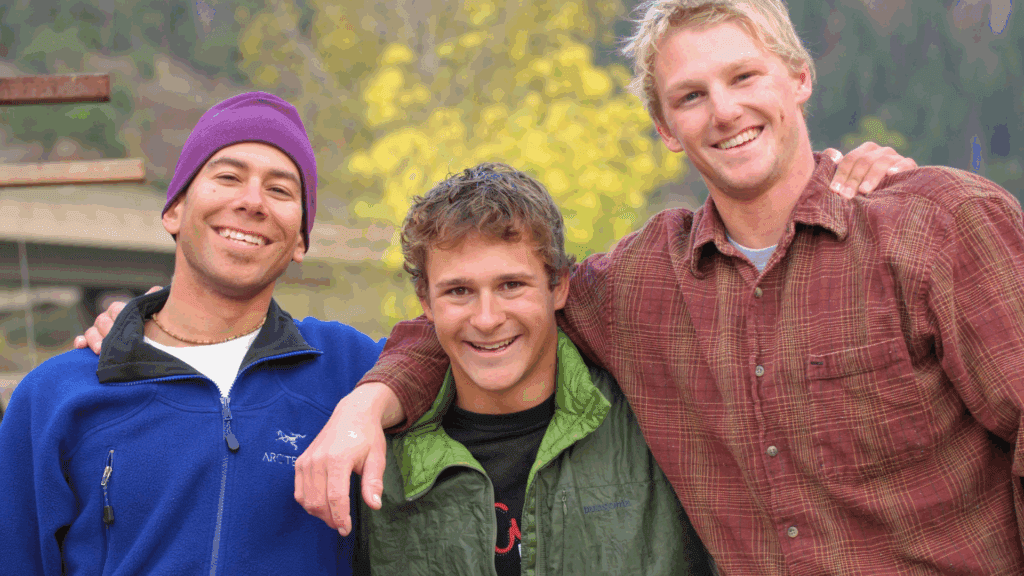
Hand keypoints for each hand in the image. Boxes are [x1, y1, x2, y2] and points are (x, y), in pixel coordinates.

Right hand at [73, 286, 161, 353]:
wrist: (149, 343)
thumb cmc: (151, 327)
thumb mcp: (153, 314)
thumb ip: (151, 301)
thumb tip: (155, 289)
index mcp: (121, 311)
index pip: (116, 309)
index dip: (119, 316)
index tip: (125, 323)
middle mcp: (107, 319)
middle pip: (102, 322)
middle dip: (107, 332)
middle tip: (113, 342)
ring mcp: (98, 331)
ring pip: (91, 332)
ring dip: (94, 339)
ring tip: (100, 350)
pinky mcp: (91, 344)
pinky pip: (82, 340)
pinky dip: (80, 342)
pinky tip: (80, 346)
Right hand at [295, 383, 403, 534]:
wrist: (351, 415)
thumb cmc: (367, 437)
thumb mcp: (377, 458)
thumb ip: (373, 482)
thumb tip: (374, 505)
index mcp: (338, 459)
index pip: (335, 497)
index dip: (340, 517)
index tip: (346, 530)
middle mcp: (318, 460)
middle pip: (318, 501)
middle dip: (330, 519)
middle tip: (343, 525)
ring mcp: (306, 461)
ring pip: (306, 499)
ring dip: (319, 513)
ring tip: (335, 515)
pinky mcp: (300, 462)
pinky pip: (299, 491)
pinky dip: (309, 503)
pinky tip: (323, 504)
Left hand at [824, 142, 917, 198]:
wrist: (897, 194)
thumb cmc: (868, 188)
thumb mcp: (853, 180)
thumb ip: (839, 167)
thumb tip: (829, 154)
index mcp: (865, 151)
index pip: (850, 159)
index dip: (841, 174)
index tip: (834, 190)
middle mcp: (880, 151)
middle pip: (864, 160)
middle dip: (853, 179)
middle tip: (846, 196)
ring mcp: (896, 157)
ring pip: (882, 162)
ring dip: (871, 177)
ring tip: (864, 191)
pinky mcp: (910, 165)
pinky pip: (906, 163)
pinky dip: (898, 168)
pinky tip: (891, 175)